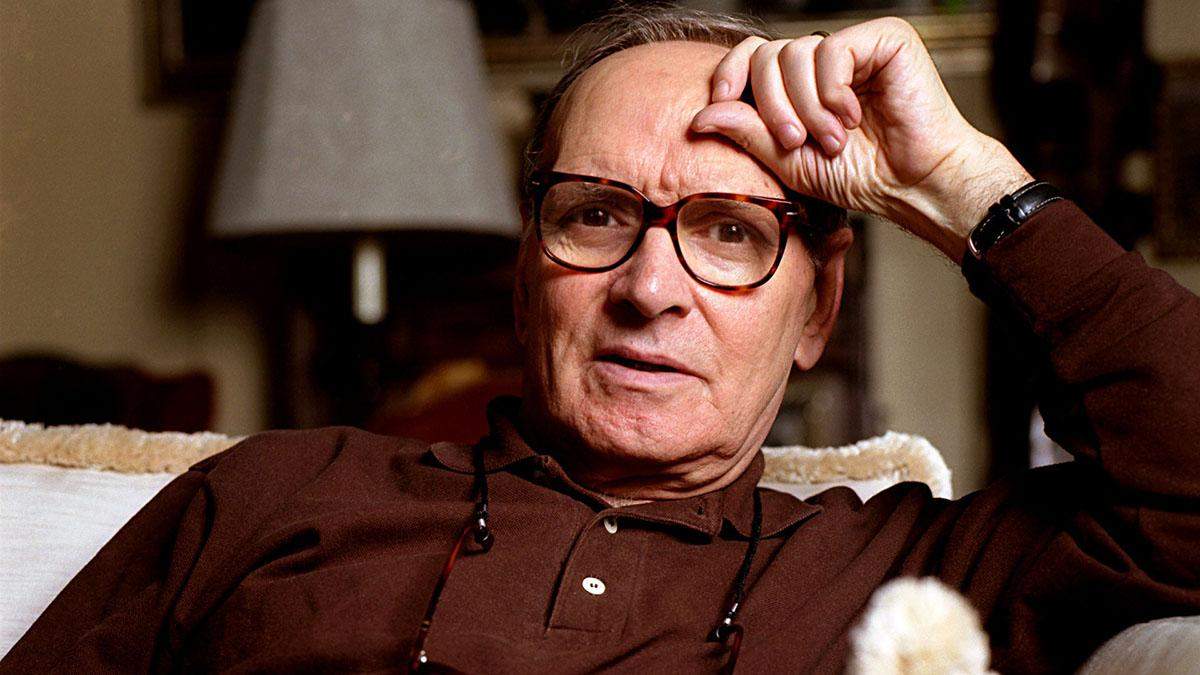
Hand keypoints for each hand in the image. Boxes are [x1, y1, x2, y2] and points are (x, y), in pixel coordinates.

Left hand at [690, 17, 1033, 262]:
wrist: (913, 184)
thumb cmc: (858, 175)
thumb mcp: (787, 160)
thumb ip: (747, 134)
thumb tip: (699, 116)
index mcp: (799, 82)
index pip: (751, 55)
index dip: (730, 73)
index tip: (721, 102)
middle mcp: (824, 59)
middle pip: (768, 55)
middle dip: (773, 105)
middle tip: (796, 142)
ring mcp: (854, 45)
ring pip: (796, 53)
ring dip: (807, 106)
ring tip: (833, 139)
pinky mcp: (885, 39)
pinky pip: (832, 51)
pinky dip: (832, 91)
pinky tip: (852, 116)